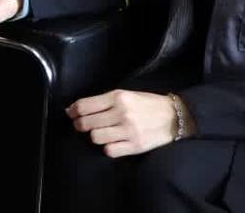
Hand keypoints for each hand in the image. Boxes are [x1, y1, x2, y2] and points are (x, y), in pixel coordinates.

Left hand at [66, 90, 185, 157]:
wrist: (173, 117)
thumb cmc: (147, 104)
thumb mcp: (126, 94)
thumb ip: (104, 101)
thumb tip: (77, 108)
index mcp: (118, 97)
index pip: (85, 105)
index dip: (73, 110)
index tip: (70, 113)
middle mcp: (122, 113)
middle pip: (87, 123)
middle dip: (80, 124)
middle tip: (82, 125)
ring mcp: (128, 131)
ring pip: (96, 137)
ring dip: (94, 136)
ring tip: (99, 133)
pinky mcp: (135, 146)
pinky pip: (110, 150)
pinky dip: (108, 148)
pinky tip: (112, 142)